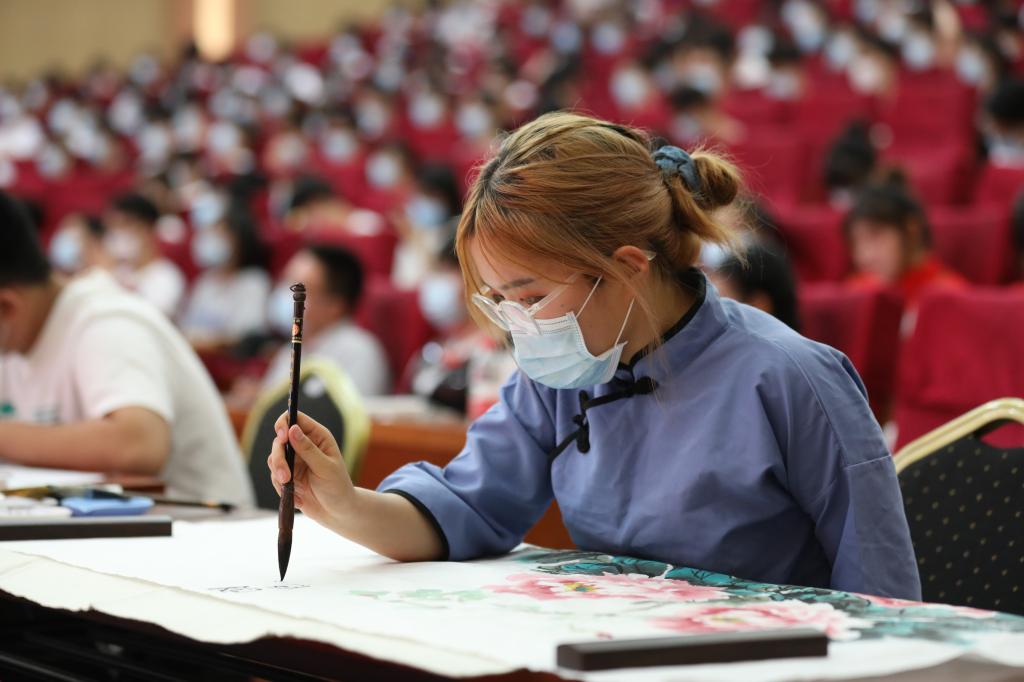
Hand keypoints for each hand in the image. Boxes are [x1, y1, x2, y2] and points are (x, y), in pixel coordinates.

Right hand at [267, 411, 354, 529]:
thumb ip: (308, 449)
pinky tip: (299, 499)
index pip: (295, 418)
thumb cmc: (337, 487)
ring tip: (292, 489)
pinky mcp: (288, 475)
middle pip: (279, 440)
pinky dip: (282, 488)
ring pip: (274, 458)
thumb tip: (292, 429)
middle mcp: (304, 445)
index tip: (282, 437)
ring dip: (279, 474)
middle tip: (285, 476)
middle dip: (279, 458)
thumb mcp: (325, 467)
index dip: (284, 423)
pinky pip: (274, 476)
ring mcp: (294, 460)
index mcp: (317, 436)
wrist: (337, 512)